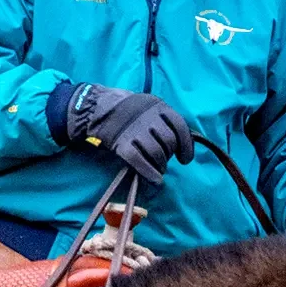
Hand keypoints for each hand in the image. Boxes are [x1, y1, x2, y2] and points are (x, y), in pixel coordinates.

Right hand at [62, 84, 195, 184]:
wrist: (98, 107)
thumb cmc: (129, 109)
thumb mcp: (149, 106)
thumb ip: (164, 120)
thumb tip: (181, 142)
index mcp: (158, 106)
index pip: (180, 126)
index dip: (186, 145)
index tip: (185, 159)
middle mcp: (148, 117)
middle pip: (169, 142)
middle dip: (169, 155)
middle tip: (164, 160)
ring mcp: (134, 130)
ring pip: (156, 153)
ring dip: (161, 166)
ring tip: (159, 169)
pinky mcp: (121, 143)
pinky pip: (139, 161)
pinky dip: (150, 173)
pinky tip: (156, 180)